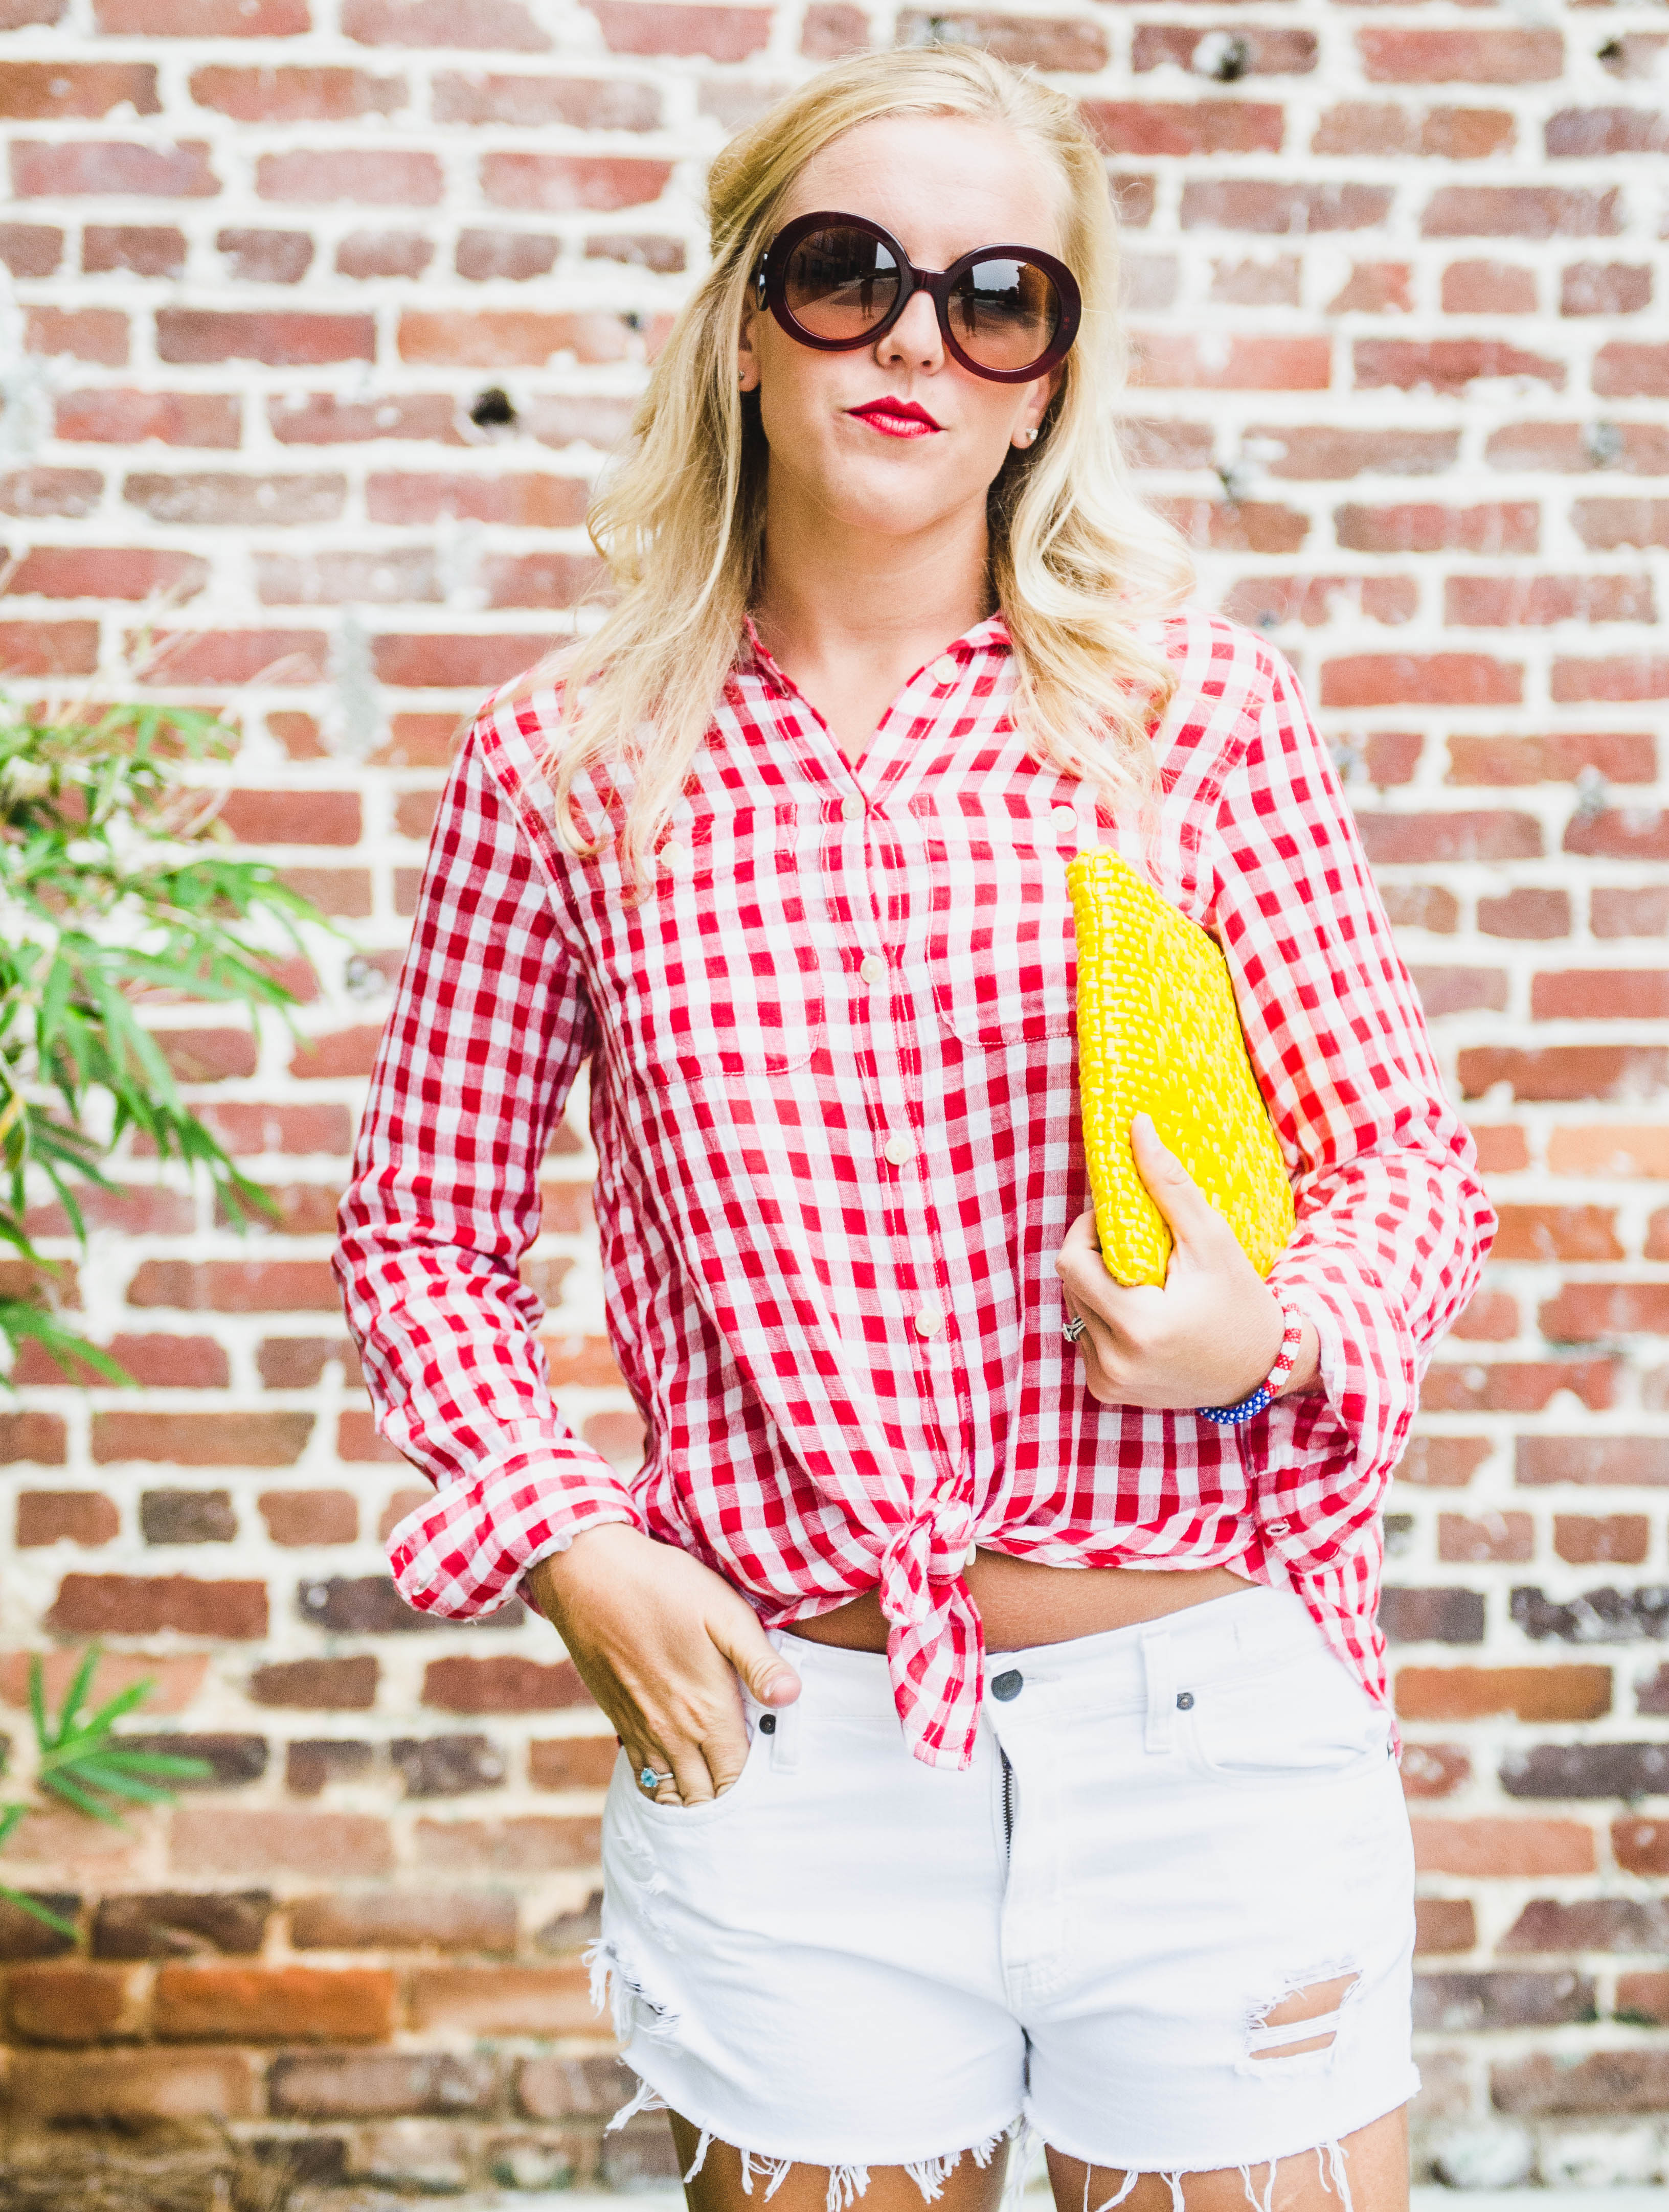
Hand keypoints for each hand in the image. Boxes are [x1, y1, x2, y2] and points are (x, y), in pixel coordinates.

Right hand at [524, 1524, 799, 1807]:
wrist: (589, 1576)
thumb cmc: (663, 1587)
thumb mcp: (725, 1613)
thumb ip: (759, 1662)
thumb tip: (792, 1697)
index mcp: (707, 1710)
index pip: (736, 1775)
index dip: (755, 1781)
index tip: (769, 1770)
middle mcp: (673, 1732)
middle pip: (704, 1794)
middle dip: (725, 1796)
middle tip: (744, 1781)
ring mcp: (641, 1730)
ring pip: (669, 1792)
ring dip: (692, 1796)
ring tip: (712, 1786)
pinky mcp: (617, 1719)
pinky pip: (641, 1774)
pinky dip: (660, 1785)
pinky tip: (674, 1773)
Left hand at [1056, 1112, 1317, 1410]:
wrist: (1263, 1368)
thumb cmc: (1241, 1300)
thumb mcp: (1211, 1239)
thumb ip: (1168, 1184)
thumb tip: (1134, 1127)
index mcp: (1139, 1326)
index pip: (1071, 1261)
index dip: (1088, 1232)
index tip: (1122, 1222)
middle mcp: (1114, 1362)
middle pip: (1069, 1284)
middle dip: (1094, 1256)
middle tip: (1138, 1249)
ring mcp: (1108, 1380)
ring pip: (1074, 1309)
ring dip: (1097, 1286)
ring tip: (1144, 1283)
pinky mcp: (1107, 1391)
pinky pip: (1085, 1336)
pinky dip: (1104, 1317)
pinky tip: (1143, 1314)